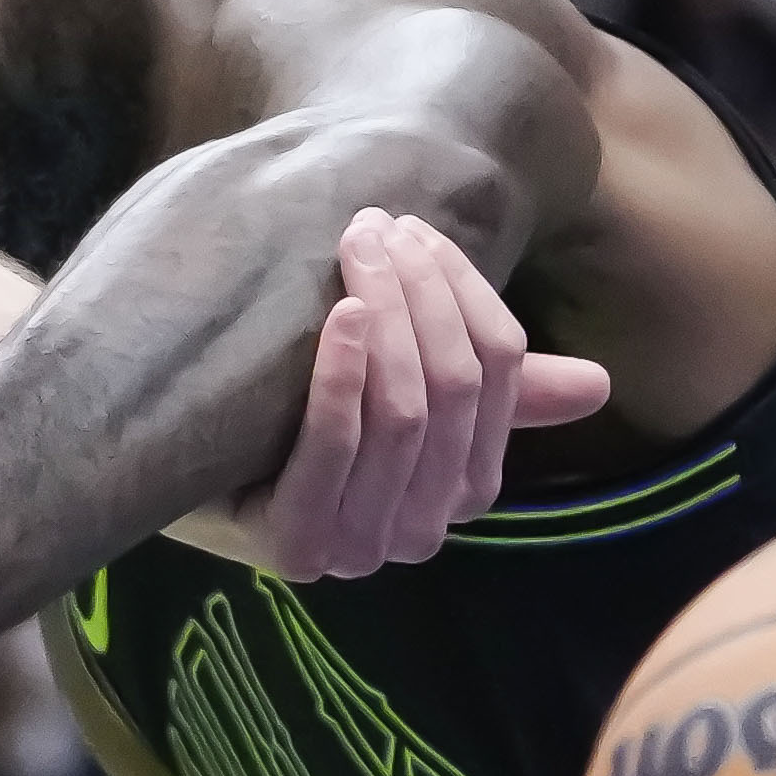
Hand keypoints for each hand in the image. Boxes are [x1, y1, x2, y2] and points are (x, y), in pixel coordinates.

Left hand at [244, 211, 608, 578]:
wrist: (175, 462)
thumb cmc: (291, 413)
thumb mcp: (397, 390)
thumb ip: (489, 389)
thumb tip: (599, 385)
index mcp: (461, 490)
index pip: (497, 373)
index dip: (466, 294)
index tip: (419, 233)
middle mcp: (421, 530)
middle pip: (453, 389)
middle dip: (421, 294)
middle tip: (378, 229)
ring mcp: (359, 546)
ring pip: (404, 413)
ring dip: (385, 316)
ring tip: (356, 249)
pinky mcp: (294, 544)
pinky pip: (336, 448)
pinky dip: (344, 374)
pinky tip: (340, 313)